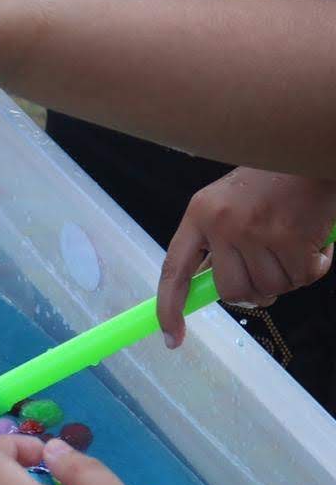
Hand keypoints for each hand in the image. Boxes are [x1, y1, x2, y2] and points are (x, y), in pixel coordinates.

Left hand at [157, 168, 335, 347]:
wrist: (307, 147)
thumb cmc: (269, 178)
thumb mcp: (226, 202)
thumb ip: (216, 242)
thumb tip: (216, 288)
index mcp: (199, 215)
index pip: (174, 271)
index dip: (169, 308)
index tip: (171, 337)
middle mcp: (222, 225)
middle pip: (231, 291)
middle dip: (252, 292)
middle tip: (267, 270)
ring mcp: (256, 232)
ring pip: (268, 288)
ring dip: (285, 277)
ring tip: (292, 246)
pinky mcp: (292, 237)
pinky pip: (301, 278)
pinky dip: (313, 268)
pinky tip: (314, 243)